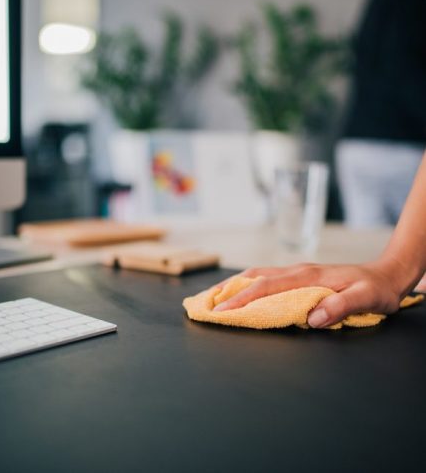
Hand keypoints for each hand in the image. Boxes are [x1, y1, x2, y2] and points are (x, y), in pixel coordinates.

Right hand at [213, 260, 410, 327]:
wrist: (386, 274)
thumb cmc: (375, 289)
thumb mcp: (366, 299)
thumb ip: (340, 306)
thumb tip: (311, 318)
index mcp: (308, 276)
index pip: (265, 287)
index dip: (240, 300)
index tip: (220, 311)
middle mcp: (297, 271)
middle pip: (253, 277)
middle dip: (226, 289)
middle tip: (204, 302)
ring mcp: (297, 272)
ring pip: (257, 275)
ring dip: (233, 285)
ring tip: (214, 296)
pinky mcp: (298, 276)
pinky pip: (266, 278)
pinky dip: (247, 284)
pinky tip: (241, 291)